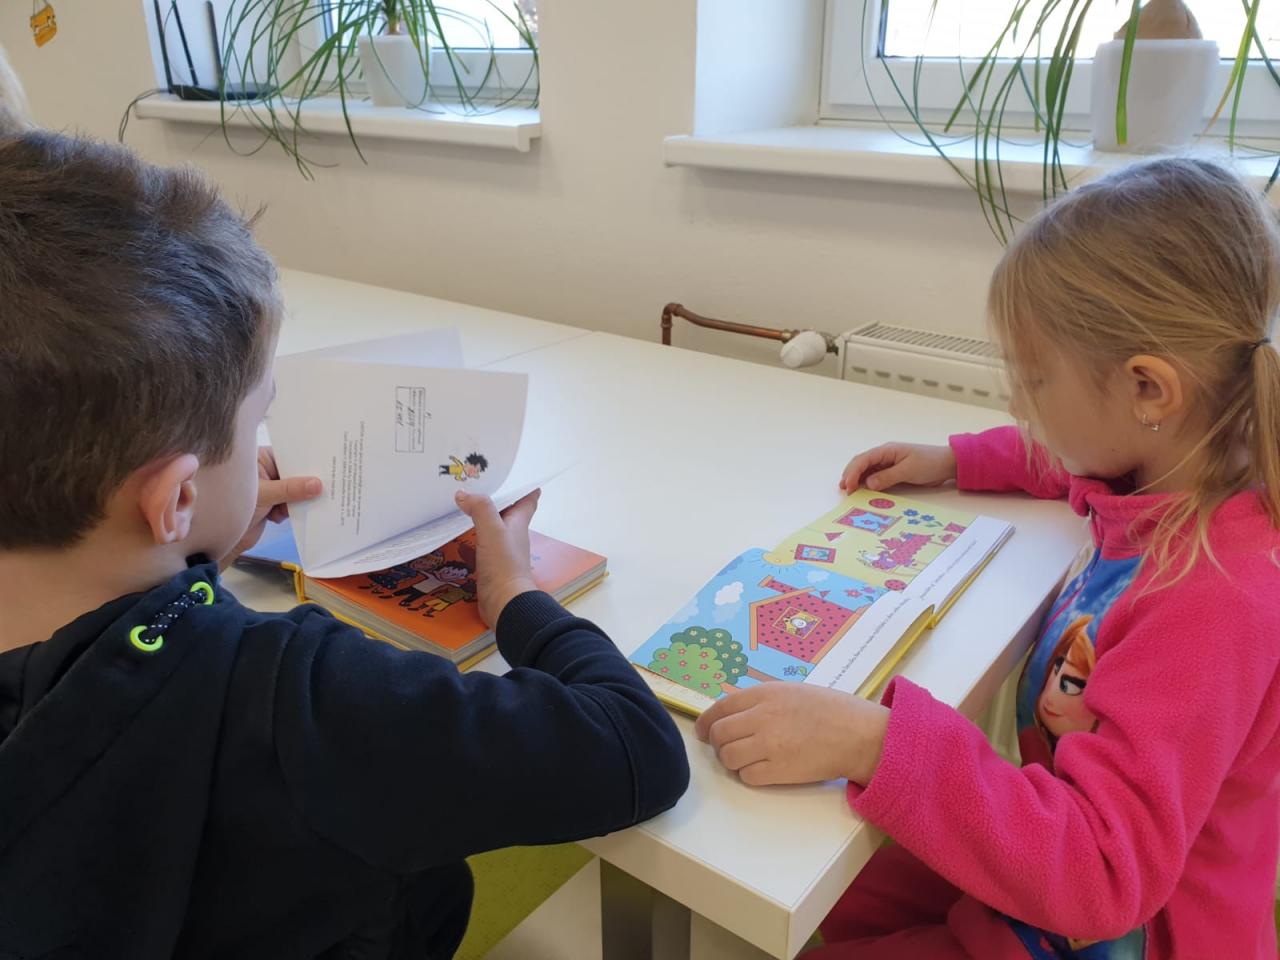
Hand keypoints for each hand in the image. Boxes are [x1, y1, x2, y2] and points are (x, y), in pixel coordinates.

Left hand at [222, 446, 321, 568]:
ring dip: (299, 500)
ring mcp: (270, 488)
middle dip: (307, 483)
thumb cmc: (232, 507)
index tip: (326, 467)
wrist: (220, 538)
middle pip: (294, 473)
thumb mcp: (265, 495)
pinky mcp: (273, 503)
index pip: (290, 456)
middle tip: (326, 487)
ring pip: (295, 490)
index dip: (307, 462)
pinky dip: (293, 510)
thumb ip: (291, 489)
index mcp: (261, 459)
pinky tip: (286, 516)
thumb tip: (317, 484)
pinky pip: (291, 503)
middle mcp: (266, 471)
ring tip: (304, 506)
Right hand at [455, 489, 540, 626]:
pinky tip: (455, 537)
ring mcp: (501, 552)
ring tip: (461, 505)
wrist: (505, 603)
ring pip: (491, 529)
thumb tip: (462, 493)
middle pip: (507, 512)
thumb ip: (480, 509)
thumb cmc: (504, 564)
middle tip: (476, 484)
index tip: (515, 474)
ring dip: (480, 518)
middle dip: (495, 498)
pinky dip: (469, 540)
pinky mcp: (489, 567)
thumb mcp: (492, 530)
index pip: (527, 500)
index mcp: (518, 523)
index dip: (524, 487)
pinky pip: (479, 548)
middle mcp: (512, 535)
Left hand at [694, 683, 889, 786]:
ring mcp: (768, 745)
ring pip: (728, 757)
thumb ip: (762, 700)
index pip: (720, 707)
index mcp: (765, 694)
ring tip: (748, 759)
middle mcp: (761, 717)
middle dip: (717, 743)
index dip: (705, 721)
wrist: (858, 734)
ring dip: (732, 760)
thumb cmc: (831, 710)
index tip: (702, 731)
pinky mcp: (778, 771)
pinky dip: (750, 775)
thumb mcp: (792, 691)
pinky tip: (764, 769)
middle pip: (718, 734)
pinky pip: (747, 776)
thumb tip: (734, 714)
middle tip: (726, 747)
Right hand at [839, 442, 955, 492]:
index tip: (848, 485)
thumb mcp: (909, 470)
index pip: (864, 459)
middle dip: (850, 474)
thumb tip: (868, 483)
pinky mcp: (893, 471)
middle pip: (861, 463)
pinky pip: (876, 476)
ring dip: (856, 478)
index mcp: (887, 450)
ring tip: (848, 489)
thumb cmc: (930, 463)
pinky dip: (867, 482)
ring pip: (867, 469)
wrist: (948, 463)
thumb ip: (887, 477)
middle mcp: (885, 455)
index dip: (853, 472)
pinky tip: (863, 489)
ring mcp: (889, 463)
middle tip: (844, 489)